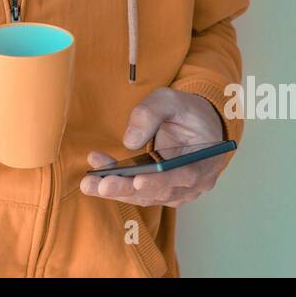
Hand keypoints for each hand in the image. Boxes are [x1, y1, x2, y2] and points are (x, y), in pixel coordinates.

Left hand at [80, 88, 226, 207]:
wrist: (198, 122)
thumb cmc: (187, 110)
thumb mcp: (170, 100)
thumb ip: (150, 114)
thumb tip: (130, 141)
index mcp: (205, 159)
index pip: (185, 176)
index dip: (160, 181)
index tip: (137, 180)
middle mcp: (195, 182)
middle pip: (161, 192)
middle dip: (128, 189)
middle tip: (101, 185)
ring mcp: (180, 190)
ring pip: (147, 196)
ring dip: (118, 190)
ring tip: (89, 183)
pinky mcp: (164, 191)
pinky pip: (140, 193)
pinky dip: (119, 185)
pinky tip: (97, 175)